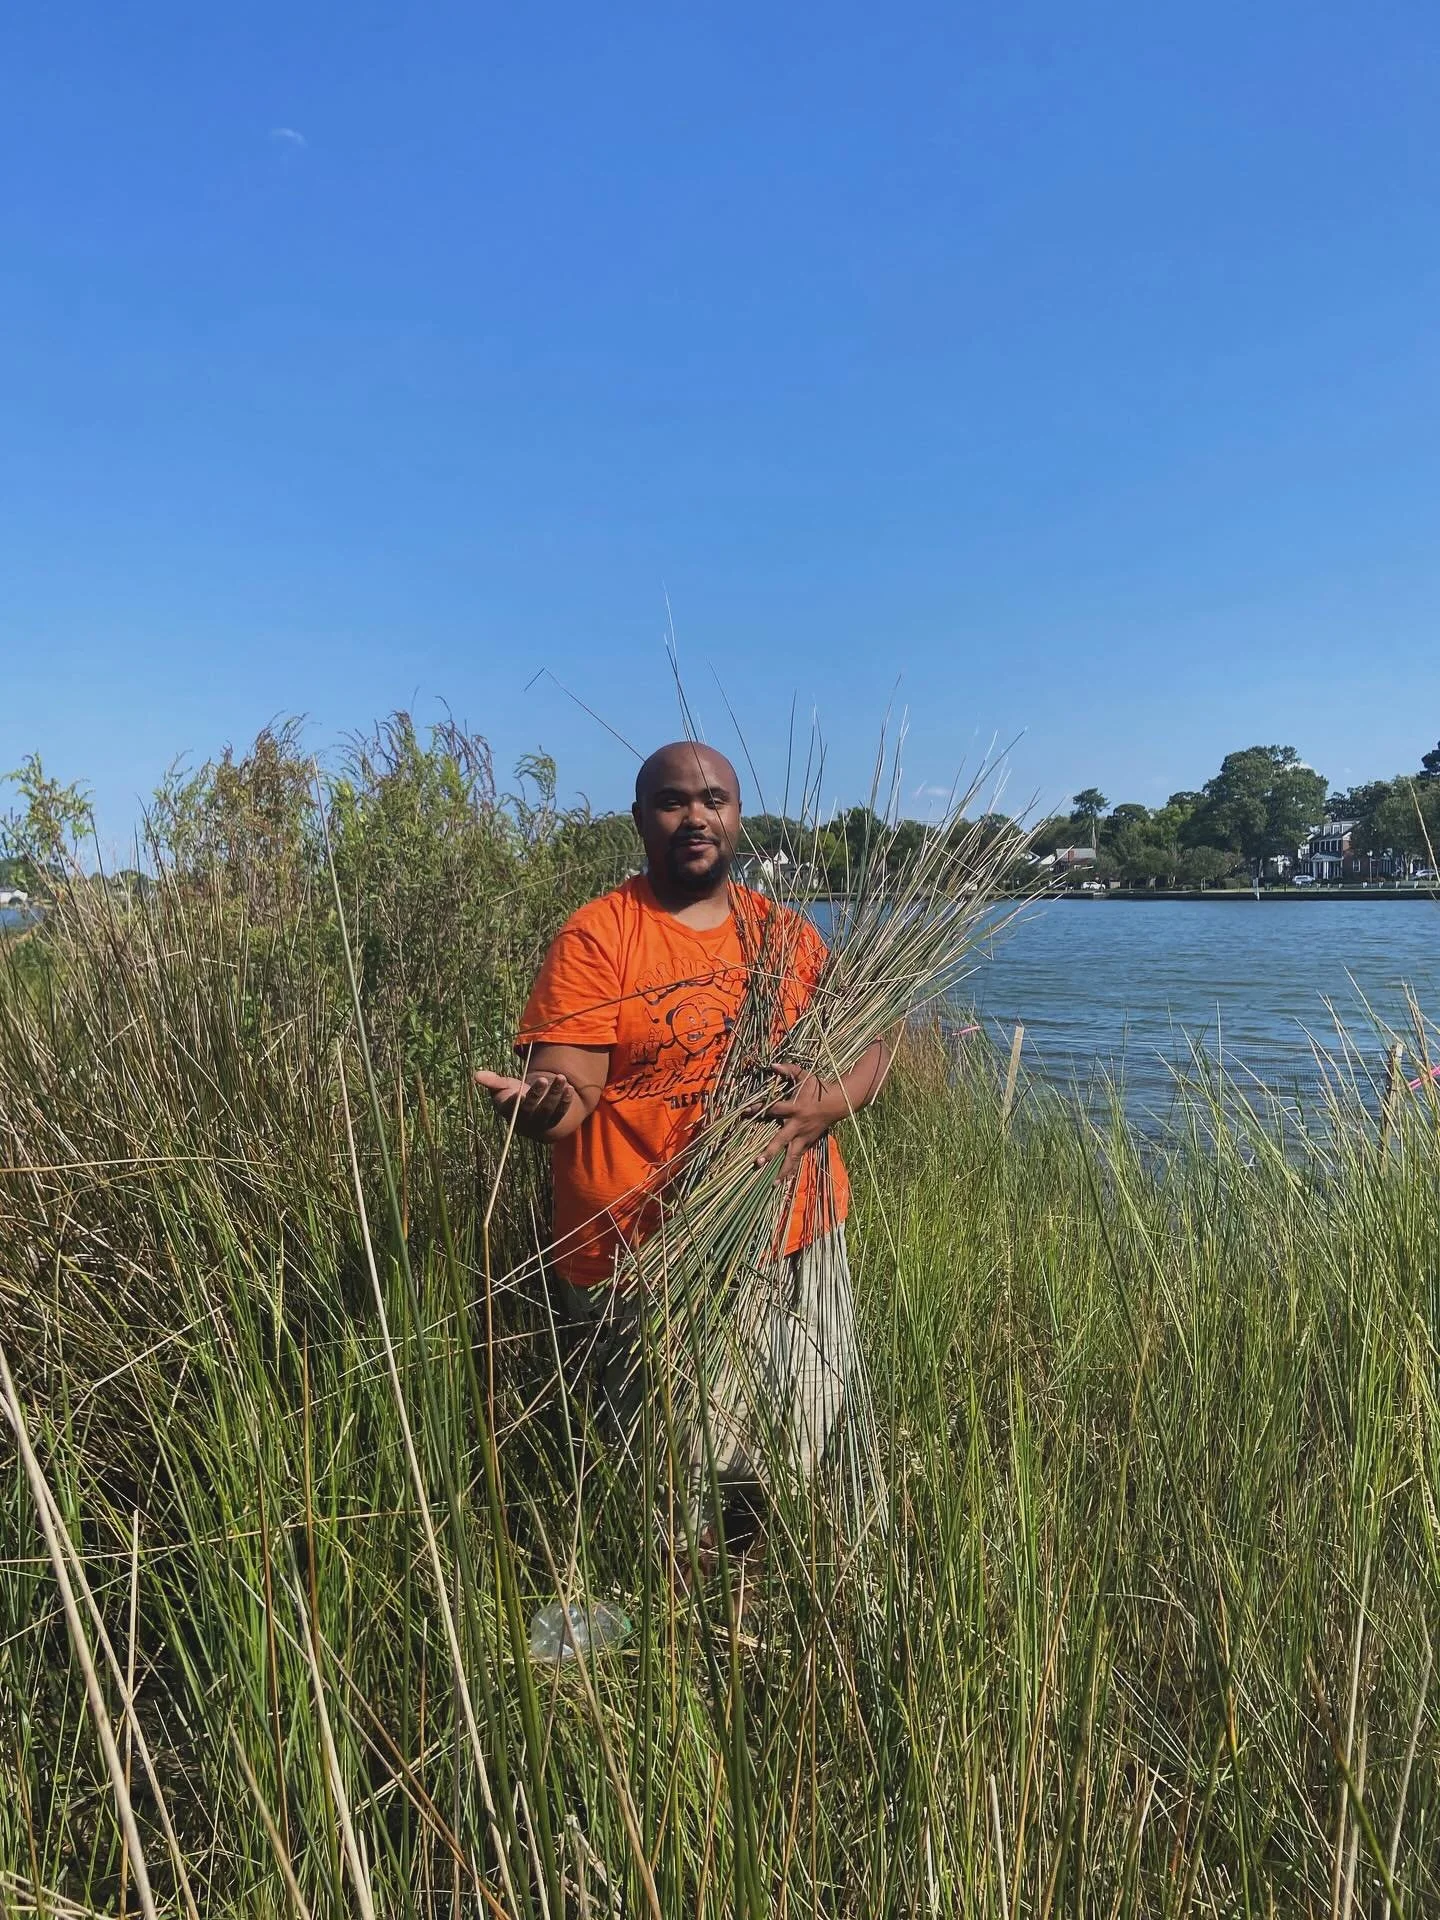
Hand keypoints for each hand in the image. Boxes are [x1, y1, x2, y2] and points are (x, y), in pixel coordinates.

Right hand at [474, 1068, 579, 1140]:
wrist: (530, 1110)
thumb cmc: (512, 1095)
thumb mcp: (503, 1087)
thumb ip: (492, 1082)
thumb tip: (476, 1075)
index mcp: (510, 1113)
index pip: (512, 1109)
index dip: (516, 1102)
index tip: (519, 1091)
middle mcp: (525, 1122)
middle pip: (533, 1110)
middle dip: (538, 1095)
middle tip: (544, 1078)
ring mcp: (540, 1124)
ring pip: (549, 1111)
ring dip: (555, 1095)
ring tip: (561, 1078)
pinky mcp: (553, 1122)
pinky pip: (560, 1113)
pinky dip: (565, 1101)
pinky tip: (569, 1088)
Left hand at [754, 1062, 837, 1177]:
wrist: (839, 1102)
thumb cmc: (819, 1088)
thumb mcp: (805, 1075)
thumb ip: (788, 1070)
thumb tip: (772, 1065)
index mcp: (795, 1108)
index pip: (773, 1110)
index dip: (759, 1110)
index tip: (745, 1113)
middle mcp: (797, 1125)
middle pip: (781, 1140)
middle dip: (770, 1151)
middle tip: (758, 1162)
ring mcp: (803, 1136)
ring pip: (792, 1155)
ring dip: (783, 1169)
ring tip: (773, 1184)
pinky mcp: (808, 1142)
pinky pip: (798, 1158)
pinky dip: (791, 1170)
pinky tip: (783, 1182)